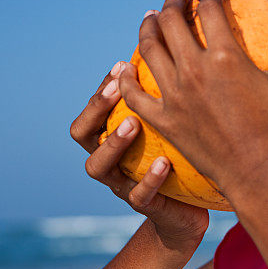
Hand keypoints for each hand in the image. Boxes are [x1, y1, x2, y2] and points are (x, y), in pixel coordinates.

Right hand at [70, 64, 208, 250]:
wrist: (186, 216)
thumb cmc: (177, 161)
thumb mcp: (169, 130)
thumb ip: (163, 102)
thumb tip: (180, 52)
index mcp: (109, 140)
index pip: (91, 111)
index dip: (101, 89)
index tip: (123, 65)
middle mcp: (108, 161)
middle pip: (82, 134)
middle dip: (97, 108)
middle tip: (120, 87)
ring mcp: (122, 186)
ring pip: (98, 166)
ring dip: (113, 143)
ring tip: (134, 122)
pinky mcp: (146, 208)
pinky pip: (139, 196)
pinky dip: (149, 179)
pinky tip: (164, 162)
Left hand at [115, 0, 267, 198]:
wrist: (258, 173)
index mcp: (227, 57)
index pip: (210, 9)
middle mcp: (195, 70)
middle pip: (172, 21)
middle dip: (173, 2)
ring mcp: (175, 96)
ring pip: (148, 49)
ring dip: (147, 28)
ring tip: (151, 19)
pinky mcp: (164, 120)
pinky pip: (134, 95)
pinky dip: (125, 79)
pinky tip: (123, 69)